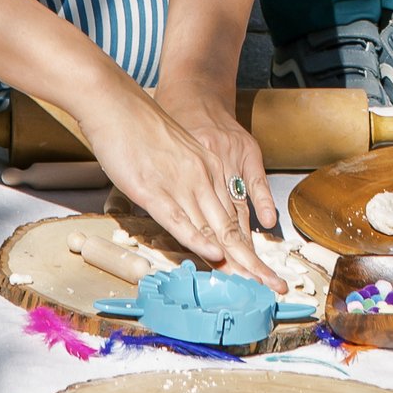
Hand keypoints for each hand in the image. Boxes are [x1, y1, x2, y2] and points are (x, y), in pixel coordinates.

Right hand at [81, 80, 279, 281]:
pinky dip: (198, 238)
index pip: (234, 220)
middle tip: (274, 288)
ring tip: (255, 283)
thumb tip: (187, 214)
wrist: (118, 104)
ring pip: (214, 228)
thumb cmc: (141, 131)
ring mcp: (180, 184)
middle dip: (253, 263)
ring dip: (236, 259)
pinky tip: (213, 253)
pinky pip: (180, 219)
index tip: (265, 274)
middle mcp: (202, 179)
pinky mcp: (155, 189)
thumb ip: (184, 186)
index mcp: (209, 171)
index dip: (250, 251)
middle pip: (232, 229)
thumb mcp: (175, 158)